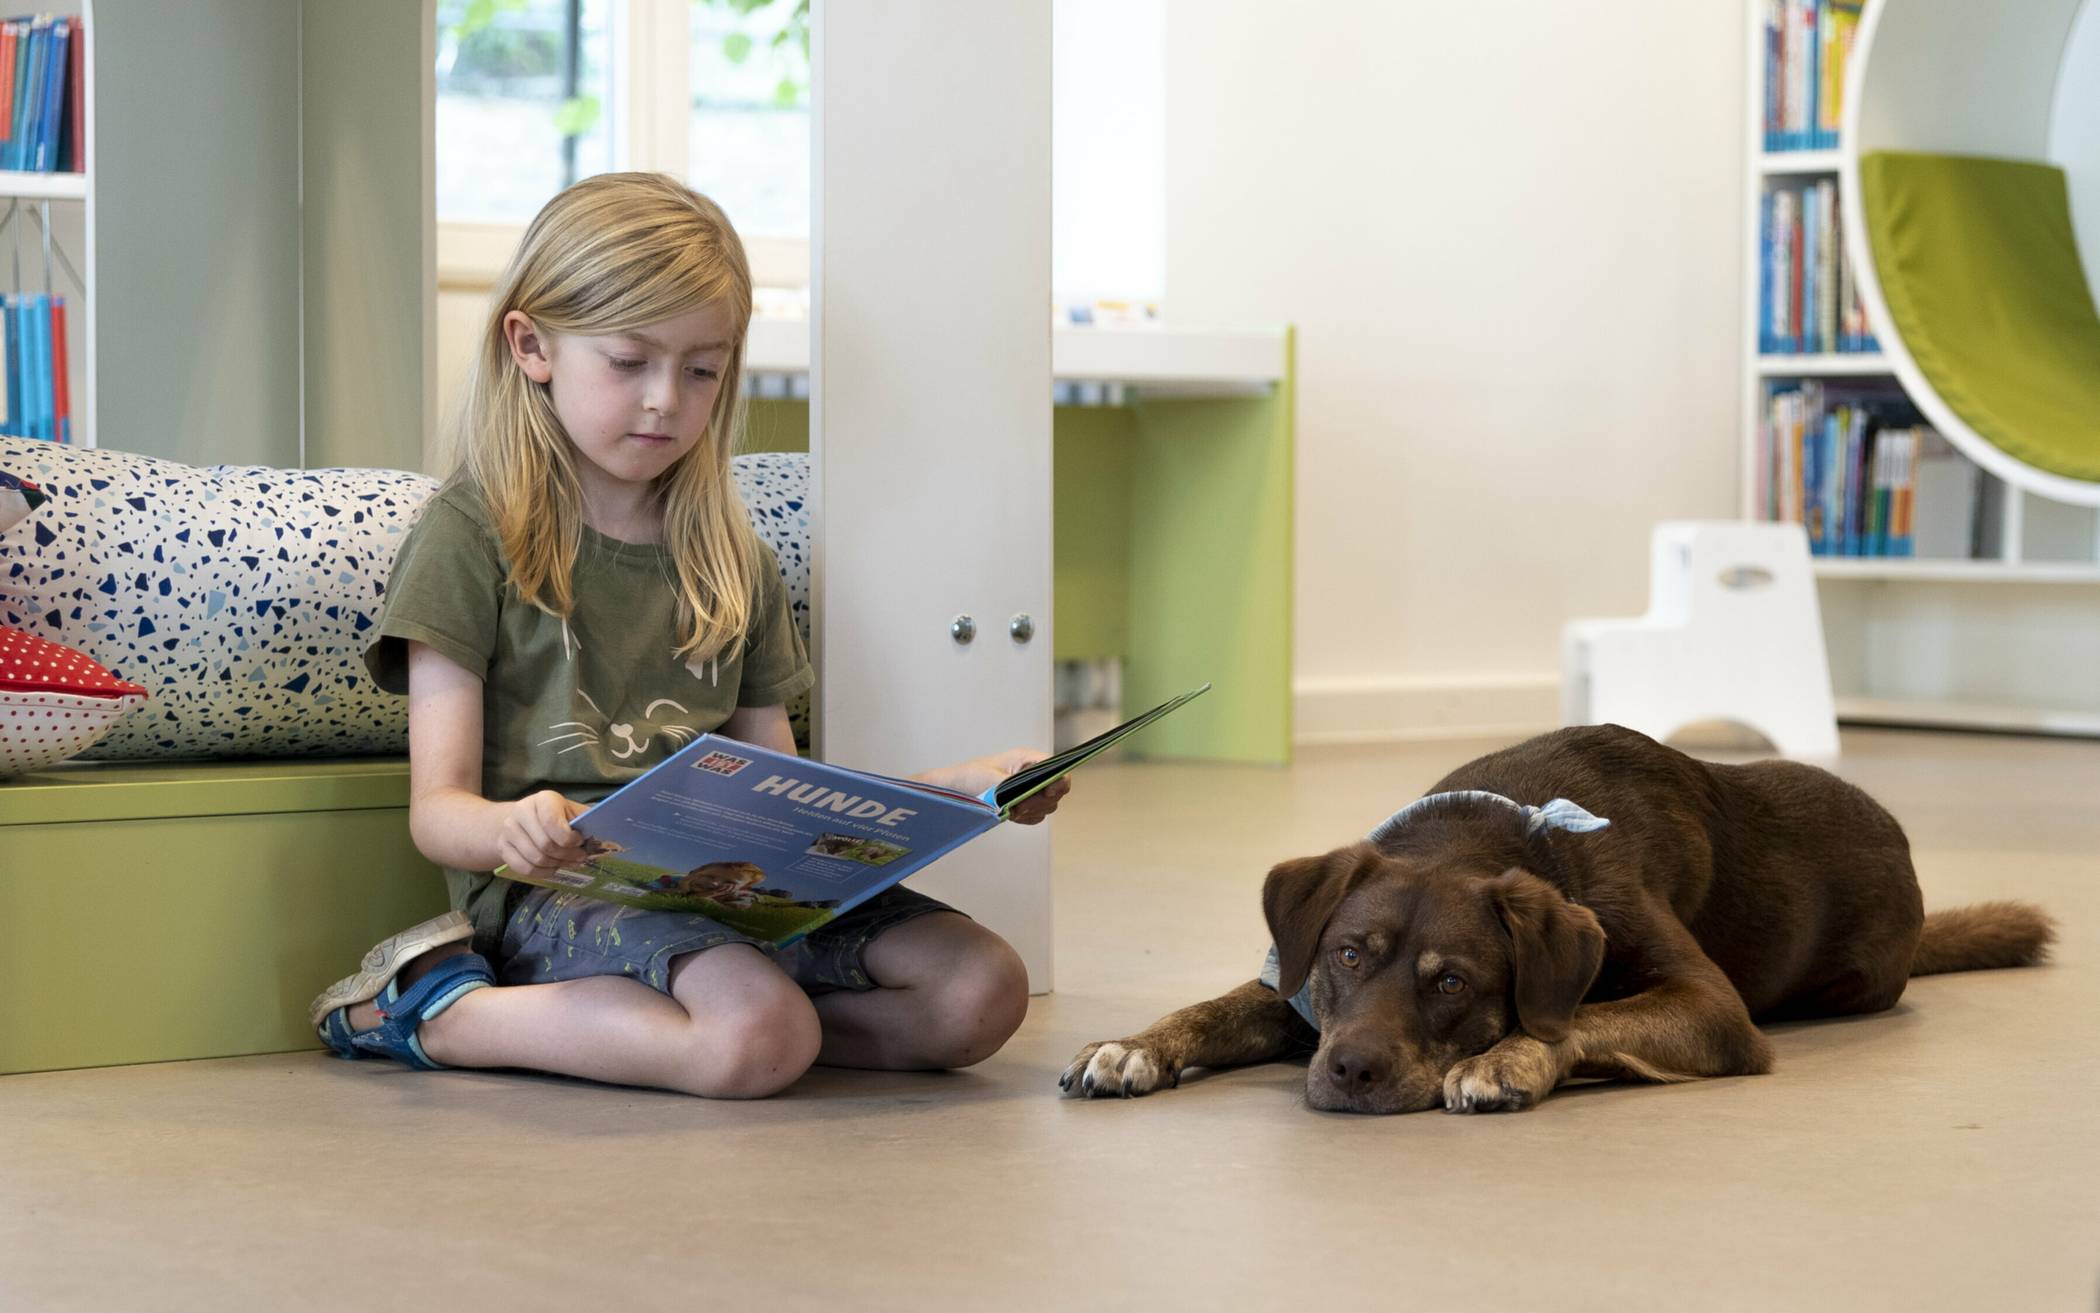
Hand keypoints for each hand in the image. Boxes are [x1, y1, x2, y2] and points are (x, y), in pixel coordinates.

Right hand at [498, 790, 589, 876]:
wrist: (523, 819)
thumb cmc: (556, 815)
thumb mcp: (572, 812)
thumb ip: (585, 822)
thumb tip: (604, 837)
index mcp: (542, 800)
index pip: (552, 823)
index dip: (569, 838)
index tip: (580, 841)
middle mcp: (521, 812)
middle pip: (545, 845)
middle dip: (567, 855)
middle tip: (579, 858)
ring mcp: (508, 831)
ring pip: (536, 859)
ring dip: (557, 865)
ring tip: (568, 863)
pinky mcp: (503, 848)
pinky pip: (524, 869)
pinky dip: (543, 873)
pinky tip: (553, 868)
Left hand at [927, 747, 1069, 824]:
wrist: (956, 789)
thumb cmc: (970, 776)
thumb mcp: (990, 779)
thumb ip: (1012, 787)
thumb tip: (1025, 797)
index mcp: (1027, 759)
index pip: (1058, 769)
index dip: (1059, 781)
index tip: (1048, 792)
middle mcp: (1033, 773)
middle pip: (1056, 791)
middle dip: (1039, 801)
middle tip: (1019, 807)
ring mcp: (1030, 789)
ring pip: (1048, 805)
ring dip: (1032, 811)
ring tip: (1012, 811)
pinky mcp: (1025, 804)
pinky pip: (1037, 816)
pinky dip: (1027, 818)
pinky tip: (1011, 815)